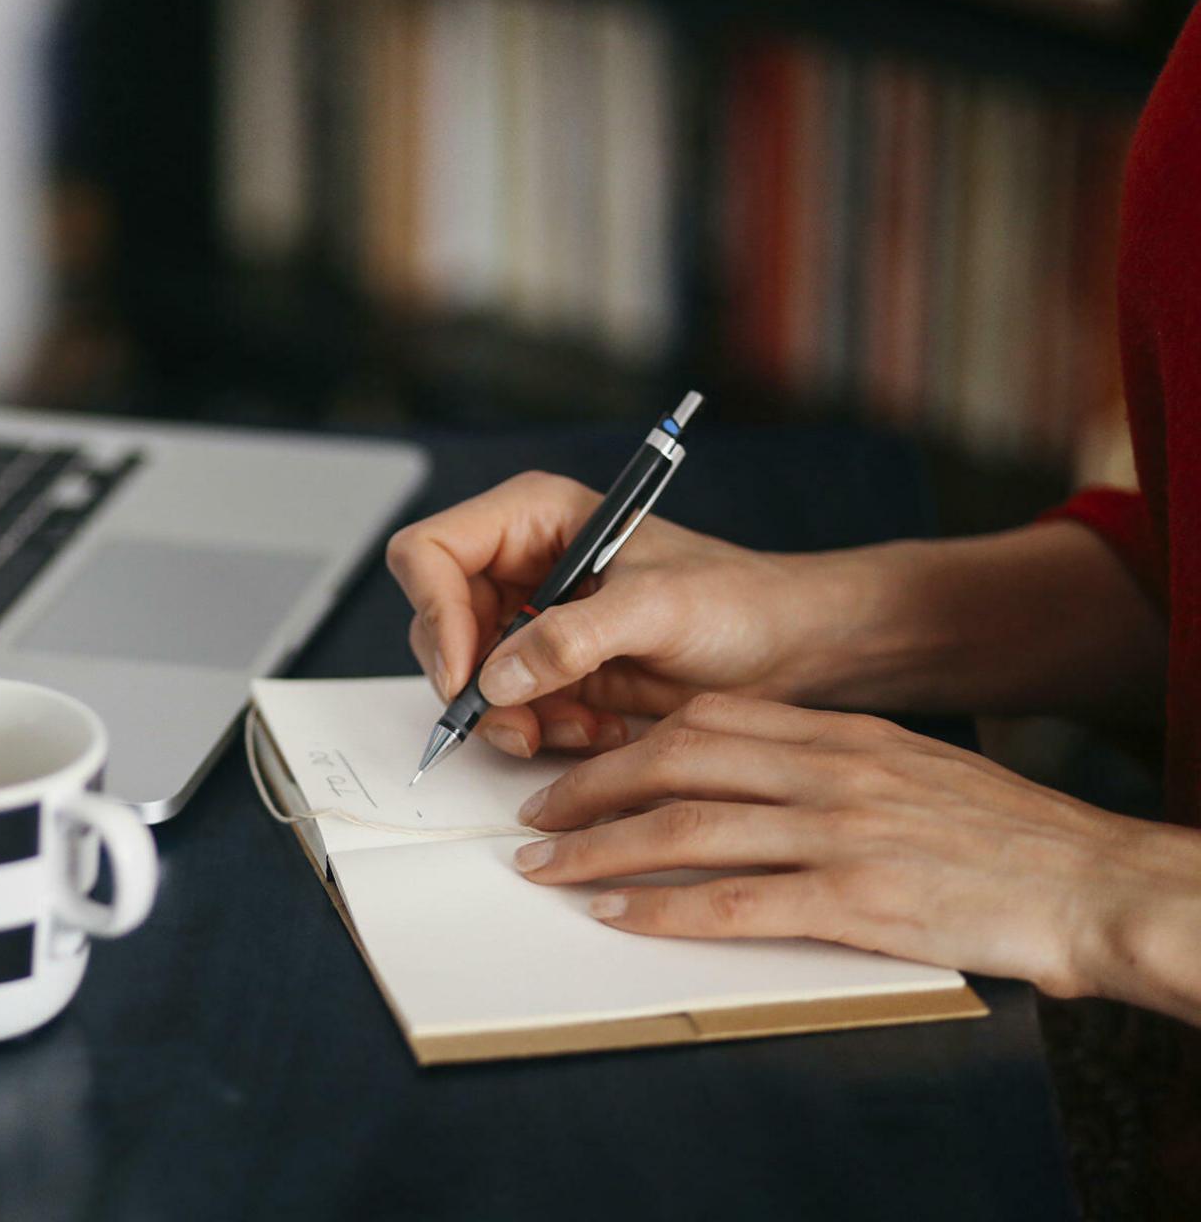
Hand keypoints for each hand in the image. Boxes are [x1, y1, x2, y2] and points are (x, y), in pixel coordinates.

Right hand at [386, 471, 833, 757]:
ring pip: (464, 678)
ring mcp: (530, 623)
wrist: (791, 650)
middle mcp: (520, 566)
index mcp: (534, 519)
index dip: (434, 613)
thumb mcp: (657, 608)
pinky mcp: (549, 673)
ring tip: (578, 729)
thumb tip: (494, 678)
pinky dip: (539, 733)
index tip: (466, 674)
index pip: (429, 553)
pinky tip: (595, 732)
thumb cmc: (739, 600)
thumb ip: (571, 638)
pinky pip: (506, 712)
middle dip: (471, 684)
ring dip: (510, 718)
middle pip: (435, 624)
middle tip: (518, 724)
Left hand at [511, 693, 1200, 1005]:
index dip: (628, 741)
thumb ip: (830, 767)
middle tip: (535, 815)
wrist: (1097, 882)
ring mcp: (839, 833)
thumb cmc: (1006, 836)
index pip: (707, 720)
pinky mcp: (855, 901)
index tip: (581, 764)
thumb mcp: (911, 770)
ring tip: (545, 867)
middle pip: (676, 762)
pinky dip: (662, 907)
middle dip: (591, 787)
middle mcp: (828, 771)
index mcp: (840, 735)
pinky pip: (734, 902)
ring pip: (686, 828)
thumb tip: (752, 782)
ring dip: (600, 847)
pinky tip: (616, 913)